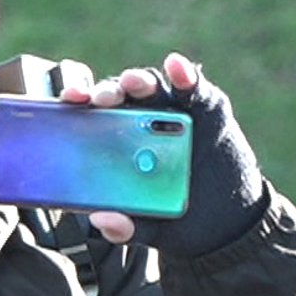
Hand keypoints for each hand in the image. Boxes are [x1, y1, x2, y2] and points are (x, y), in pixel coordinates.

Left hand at [62, 52, 265, 255]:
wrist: (227, 227)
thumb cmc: (180, 221)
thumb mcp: (150, 229)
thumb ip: (126, 228)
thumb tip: (100, 219)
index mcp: (120, 146)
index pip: (93, 117)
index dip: (79, 105)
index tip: (68, 102)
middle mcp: (143, 123)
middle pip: (120, 97)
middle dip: (108, 92)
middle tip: (100, 99)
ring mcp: (175, 112)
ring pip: (152, 87)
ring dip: (141, 81)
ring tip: (133, 83)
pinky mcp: (207, 108)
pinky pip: (194, 87)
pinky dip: (184, 74)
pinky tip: (176, 67)